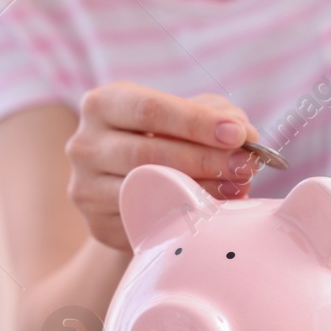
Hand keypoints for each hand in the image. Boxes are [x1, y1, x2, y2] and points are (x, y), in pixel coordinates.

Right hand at [65, 82, 260, 250]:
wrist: (130, 187)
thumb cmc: (165, 139)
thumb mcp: (187, 115)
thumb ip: (216, 115)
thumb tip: (245, 134)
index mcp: (103, 104)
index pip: (150, 109)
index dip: (196, 122)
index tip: (237, 134)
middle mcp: (85, 145)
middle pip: (147, 153)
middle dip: (204, 159)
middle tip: (245, 165)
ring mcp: (86, 188)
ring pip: (146, 191)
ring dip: (200, 191)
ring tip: (237, 188)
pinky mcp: (98, 225)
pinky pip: (145, 222)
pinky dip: (184, 217)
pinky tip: (212, 211)